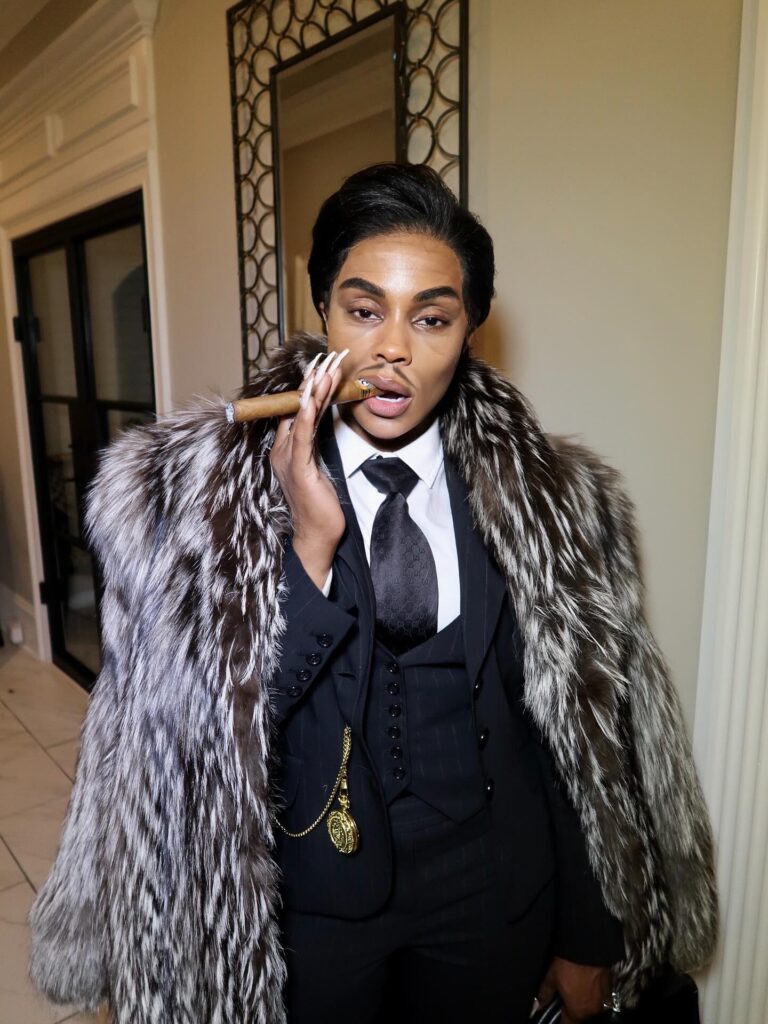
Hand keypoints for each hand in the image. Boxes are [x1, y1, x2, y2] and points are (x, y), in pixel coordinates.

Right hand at [270, 349, 349, 589]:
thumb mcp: (319, 468)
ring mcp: (288, 458)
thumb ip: (315, 445)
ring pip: (301, 415)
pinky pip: (303, 435)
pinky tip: (314, 397)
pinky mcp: (298, 468)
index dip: (311, 385)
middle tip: (330, 356)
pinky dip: (308, 414)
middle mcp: (282, 449)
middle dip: (314, 379)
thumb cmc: (321, 505)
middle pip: (297, 405)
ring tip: (329, 368)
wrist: (317, 535)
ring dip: (315, 389)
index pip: (297, 409)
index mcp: (286, 448)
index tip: (325, 365)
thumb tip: (323, 422)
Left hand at [536, 957, 611, 1022]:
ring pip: (589, 1008)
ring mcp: (602, 1000)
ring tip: (574, 988)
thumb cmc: (570, 962)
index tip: (555, 1016)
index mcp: (577, 1011)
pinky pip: (598, 997)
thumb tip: (539, 1004)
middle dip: (571, 1010)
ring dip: (581, 1002)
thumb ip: (545, 994)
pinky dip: (591, 993)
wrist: (588, 945)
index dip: (559, 1021)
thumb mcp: (551, 977)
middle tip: (563, 998)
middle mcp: (591, 1009)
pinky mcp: (609, 988)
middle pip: (579, 1017)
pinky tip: (584, 982)